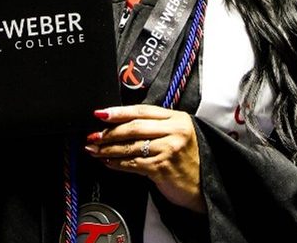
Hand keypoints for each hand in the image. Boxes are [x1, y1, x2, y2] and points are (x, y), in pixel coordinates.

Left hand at [85, 105, 205, 212]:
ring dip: (108, 149)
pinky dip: (117, 164)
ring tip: (94, 150)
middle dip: (109, 132)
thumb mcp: (177, 135)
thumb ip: (156, 126)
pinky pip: (133, 163)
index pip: (142, 110)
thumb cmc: (187, 161)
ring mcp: (169, 149)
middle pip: (134, 127)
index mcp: (178, 118)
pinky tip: (108, 162)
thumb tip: (121, 124)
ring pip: (131, 146)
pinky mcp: (162, 168)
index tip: (101, 113)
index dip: (119, 112)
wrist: (204, 186)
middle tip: (93, 136)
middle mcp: (175, 131)